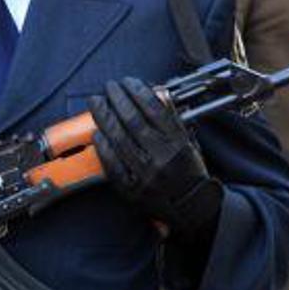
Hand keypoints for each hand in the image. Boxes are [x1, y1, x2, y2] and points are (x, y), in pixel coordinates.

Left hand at [90, 76, 222, 244]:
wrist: (192, 207)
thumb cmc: (189, 172)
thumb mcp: (188, 143)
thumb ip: (172, 120)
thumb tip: (155, 93)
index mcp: (178, 144)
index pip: (154, 110)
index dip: (138, 92)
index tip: (129, 81)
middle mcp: (161, 158)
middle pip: (133, 120)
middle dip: (118, 99)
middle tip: (109, 87)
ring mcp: (144, 174)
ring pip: (119, 139)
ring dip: (104, 117)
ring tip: (96, 102)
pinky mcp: (131, 189)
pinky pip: (111, 163)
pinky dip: (103, 145)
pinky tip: (97, 132)